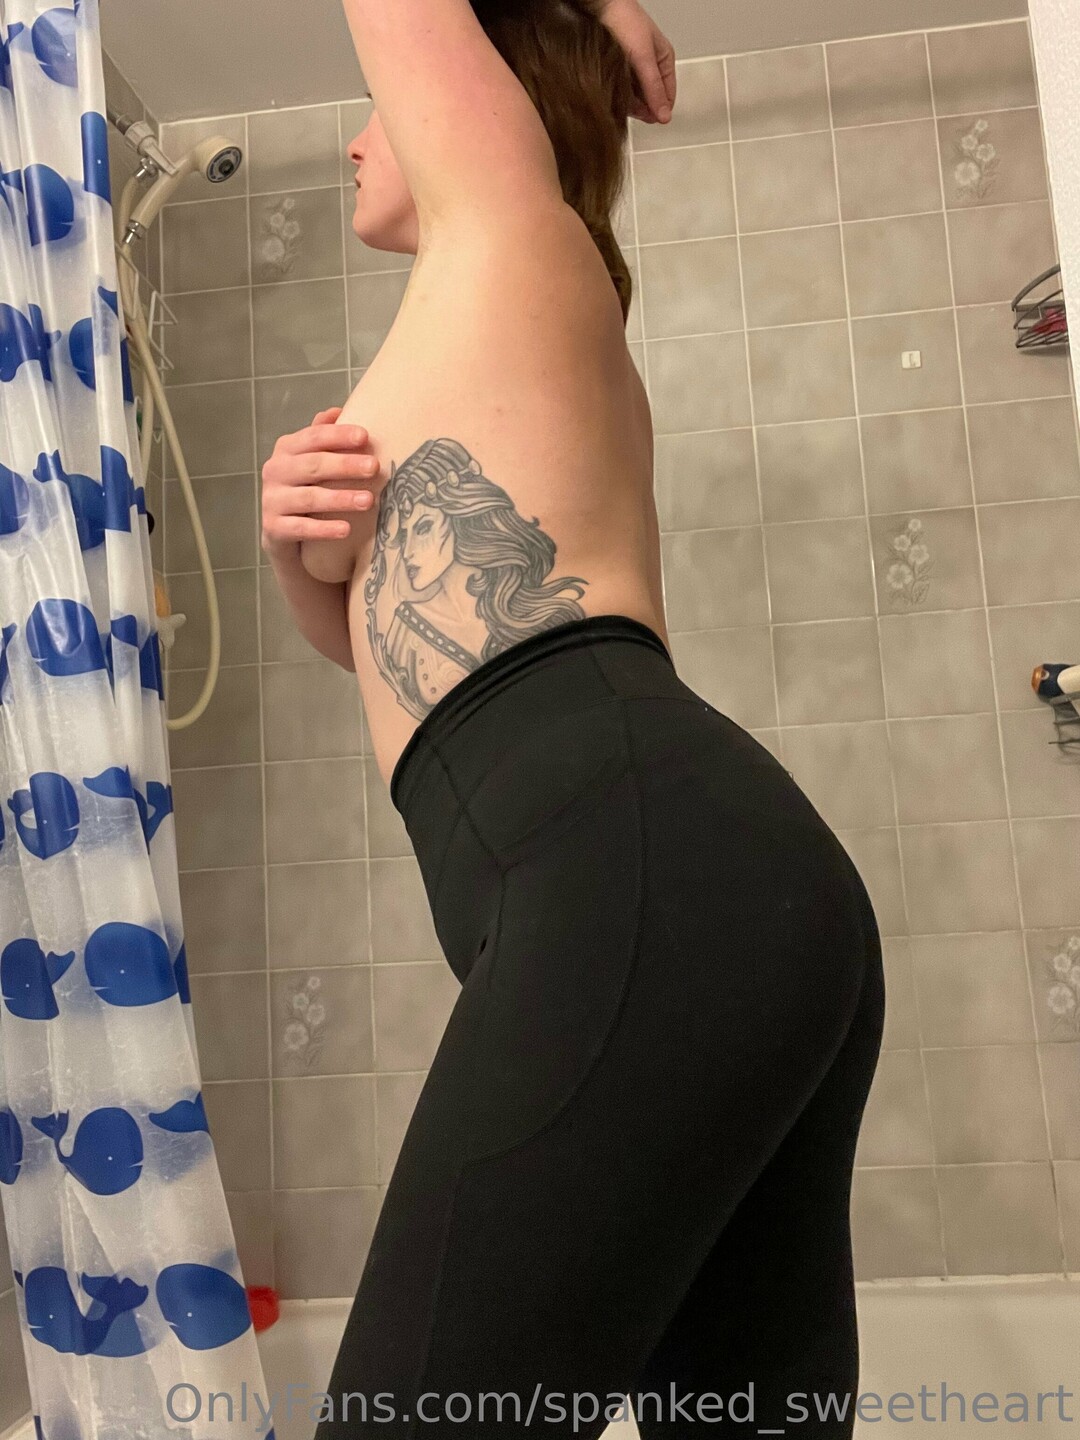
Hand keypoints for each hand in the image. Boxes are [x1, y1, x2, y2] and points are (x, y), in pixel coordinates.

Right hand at [261, 406, 382, 553]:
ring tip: (368, 501)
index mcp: (287, 449)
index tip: (365, 436)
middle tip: (374, 467)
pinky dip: (324, 529)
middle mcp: (275, 471)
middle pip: (313, 465)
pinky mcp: (273, 529)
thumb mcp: (311, 459)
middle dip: (345, 465)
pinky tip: (346, 529)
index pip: (313, 437)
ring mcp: (272, 500)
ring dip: (340, 499)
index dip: (338, 435)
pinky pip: (301, 528)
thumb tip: (339, 410)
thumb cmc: (303, 488)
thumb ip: (322, 435)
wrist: (281, 532)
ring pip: (309, 498)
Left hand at [597, 0, 675, 125]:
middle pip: (650, 99)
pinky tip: (612, 97)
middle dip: (642, 108)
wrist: (600, 6)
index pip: (668, 96)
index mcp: (663, 61)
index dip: (660, 110)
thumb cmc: (626, 21)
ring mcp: (633, 69)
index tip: (650, 120)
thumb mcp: (644, 59)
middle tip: (631, 111)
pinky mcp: (617, 71)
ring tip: (620, 102)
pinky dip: (618, 96)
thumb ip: (654, 89)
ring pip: (635, 97)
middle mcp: (649, 67)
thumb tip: (664, 116)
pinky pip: (621, 91)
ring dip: (629, 103)